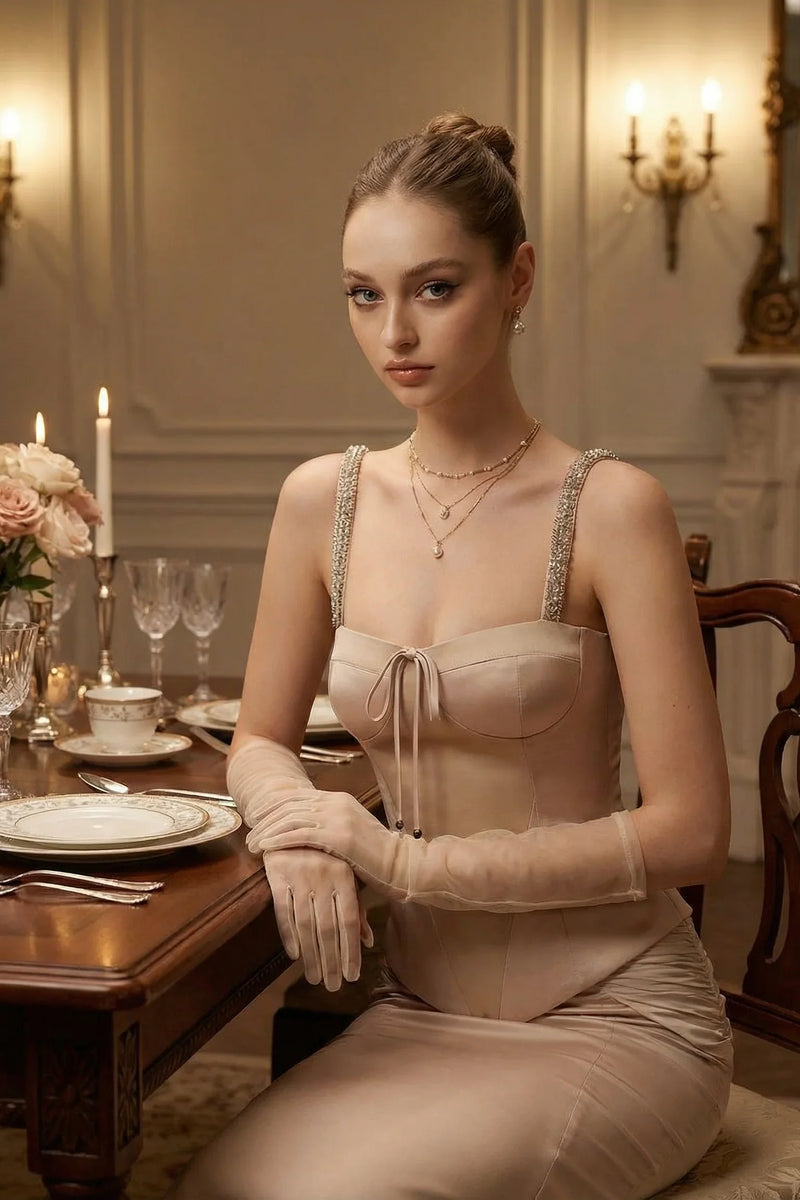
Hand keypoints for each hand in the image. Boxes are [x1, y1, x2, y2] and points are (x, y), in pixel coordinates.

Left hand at [249, 791, 407, 901]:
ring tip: (251, 845)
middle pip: (290, 806)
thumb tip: (307, 833)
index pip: (297, 798)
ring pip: (290, 819)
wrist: (402, 865)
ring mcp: (337, 817)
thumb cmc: (377, 857)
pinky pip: (298, 834)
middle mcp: (336, 802)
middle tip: (248, 834)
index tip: (256, 819)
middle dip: (265, 820)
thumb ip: (330, 827)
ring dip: (266, 831)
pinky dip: (278, 840)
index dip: (273, 808)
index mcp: (339, 799)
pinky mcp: (337, 835)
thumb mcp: (351, 834)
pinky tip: (265, 848)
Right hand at [263, 847, 373, 990]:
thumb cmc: (325, 854)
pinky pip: (283, 912)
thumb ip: (356, 907)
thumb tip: (368, 942)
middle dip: (331, 960)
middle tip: (332, 986)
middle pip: (328, 928)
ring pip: (306, 925)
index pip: (349, 921)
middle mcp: (323, 877)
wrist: (292, 819)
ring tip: (315, 978)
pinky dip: (289, 936)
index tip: (351, 976)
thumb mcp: (345, 875)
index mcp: (344, 877)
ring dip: (311, 955)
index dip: (351, 950)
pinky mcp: (277, 876)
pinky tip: (296, 955)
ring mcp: (299, 876)